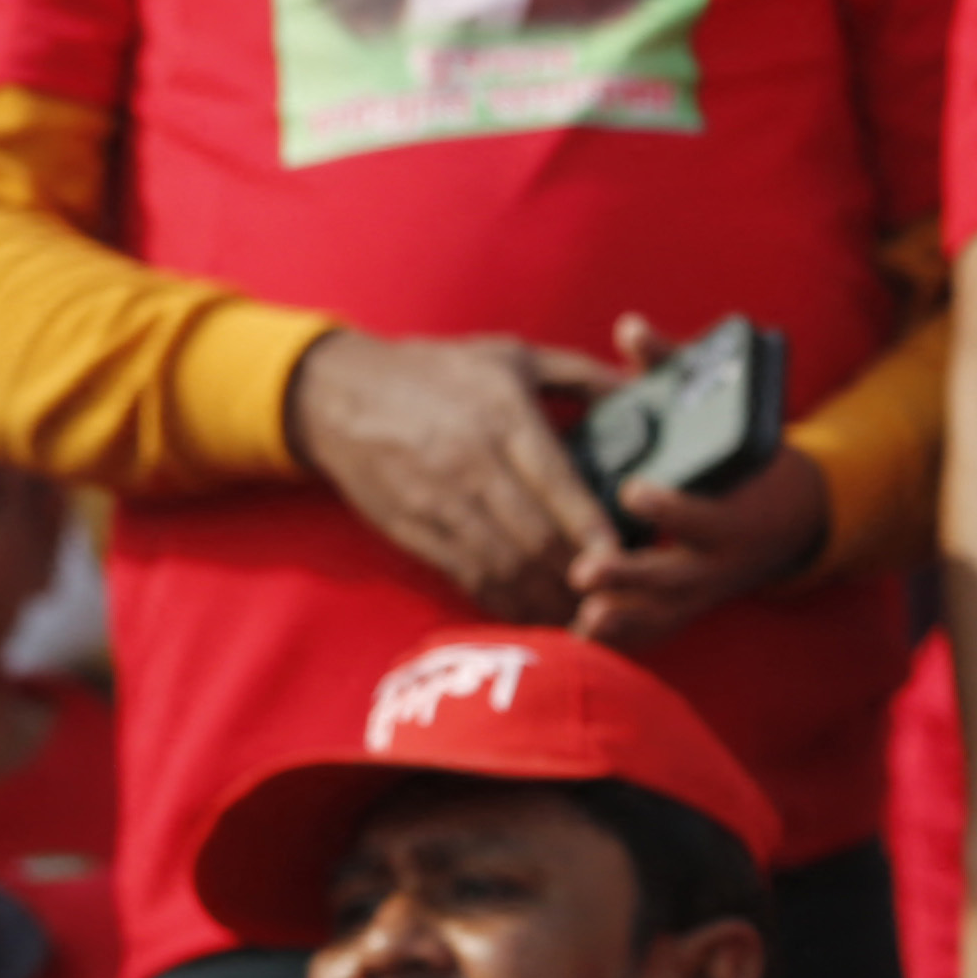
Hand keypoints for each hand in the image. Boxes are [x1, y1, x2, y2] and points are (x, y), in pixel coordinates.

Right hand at [286, 328, 625, 621]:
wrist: (338, 395)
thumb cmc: (435, 372)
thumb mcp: (509, 355)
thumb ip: (579, 375)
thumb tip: (639, 388)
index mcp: (502, 415)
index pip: (557, 483)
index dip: (593, 529)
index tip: (624, 557)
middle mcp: (471, 462)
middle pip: (536, 537)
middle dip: (580, 579)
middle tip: (616, 601)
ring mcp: (440, 502)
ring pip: (506, 568)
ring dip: (548, 601)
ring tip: (586, 622)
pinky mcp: (416, 532)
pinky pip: (470, 579)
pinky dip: (508, 605)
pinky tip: (537, 615)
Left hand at [574, 317, 833, 650]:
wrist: (793, 517)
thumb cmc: (747, 458)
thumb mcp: (726, 409)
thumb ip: (676, 369)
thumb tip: (629, 328)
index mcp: (738, 511)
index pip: (706, 515)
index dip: (671, 507)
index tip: (632, 490)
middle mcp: (725, 560)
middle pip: (677, 578)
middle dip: (631, 578)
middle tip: (585, 570)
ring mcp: (707, 590)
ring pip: (665, 615)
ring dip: (623, 619)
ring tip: (582, 617)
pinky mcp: (691, 608)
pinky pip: (656, 632)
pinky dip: (623, 638)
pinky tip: (582, 637)